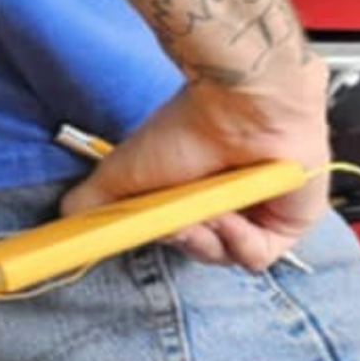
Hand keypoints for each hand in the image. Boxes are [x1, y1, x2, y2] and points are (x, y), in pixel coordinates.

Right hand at [60, 61, 332, 272]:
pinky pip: (261, 256)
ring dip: (210, 240)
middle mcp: (234, 202)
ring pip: (229, 259)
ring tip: (208, 208)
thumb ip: (92, 203)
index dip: (165, 238)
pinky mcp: (294, 218)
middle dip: (185, 240)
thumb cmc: (188, 127)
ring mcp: (266, 210)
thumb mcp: (123, 172)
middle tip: (179, 217)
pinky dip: (240, 243)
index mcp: (201, 192)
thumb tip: (66, 224)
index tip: (149, 226)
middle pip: (205, 253)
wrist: (239, 102)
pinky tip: (232, 214)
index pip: (181, 239)